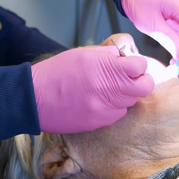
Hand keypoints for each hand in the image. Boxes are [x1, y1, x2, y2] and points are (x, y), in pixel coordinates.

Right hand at [31, 46, 153, 133]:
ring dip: (126, 95)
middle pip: (143, 87)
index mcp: (105, 67)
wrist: (35, 98)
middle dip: (141, 81)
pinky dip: (113, 107)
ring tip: (109, 88)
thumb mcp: (82, 54)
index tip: (132, 65)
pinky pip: (117, 114)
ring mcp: (106, 108)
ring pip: (131, 102)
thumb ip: (106, 56)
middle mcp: (110, 89)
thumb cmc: (56, 72)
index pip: (140, 66)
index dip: (137, 64)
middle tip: (131, 78)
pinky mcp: (100, 123)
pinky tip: (99, 100)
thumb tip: (123, 58)